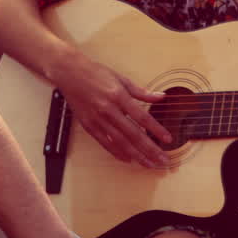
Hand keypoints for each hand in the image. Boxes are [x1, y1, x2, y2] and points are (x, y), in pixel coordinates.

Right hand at [53, 50, 170, 166]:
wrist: (70, 73)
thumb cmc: (96, 73)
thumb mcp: (121, 79)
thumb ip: (141, 91)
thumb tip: (162, 97)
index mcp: (119, 96)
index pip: (142, 117)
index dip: (156, 130)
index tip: (168, 140)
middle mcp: (108, 110)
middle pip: (133, 134)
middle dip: (150, 149)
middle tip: (162, 160)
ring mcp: (97, 119)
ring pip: (120, 142)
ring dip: (136, 155)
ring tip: (149, 164)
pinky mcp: (88, 126)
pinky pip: (105, 143)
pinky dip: (117, 152)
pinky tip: (128, 159)